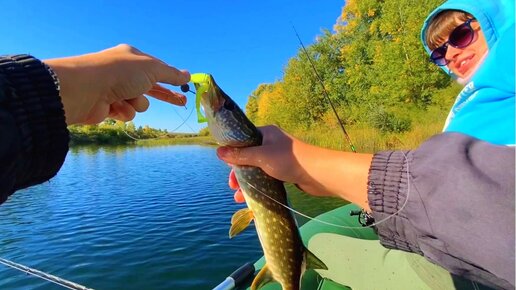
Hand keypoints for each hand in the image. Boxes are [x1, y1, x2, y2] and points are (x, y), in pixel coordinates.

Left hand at [44, 44, 189, 124]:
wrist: (85, 89)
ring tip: (126, 98)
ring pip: (139, 103)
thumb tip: (188, 75)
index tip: (185, 88)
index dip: (171, 79)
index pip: (157, 69)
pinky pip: (126, 113)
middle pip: (151, 87)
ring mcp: (115, 90)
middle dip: (165, 95)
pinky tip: (114, 106)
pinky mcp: (108, 107)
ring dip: (137, 103)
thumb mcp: (151, 69)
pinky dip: (124, 111)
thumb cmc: (119, 73)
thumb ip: (171, 74)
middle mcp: (123, 73)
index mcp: (132, 58)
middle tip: (182, 102)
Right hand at [217, 125, 372, 209]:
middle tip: (232, 185)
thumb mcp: (261, 157)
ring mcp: (277, 157)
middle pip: (247, 156)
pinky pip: (265, 177)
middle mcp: (271, 142)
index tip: (226, 166)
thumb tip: (219, 152)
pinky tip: (251, 197)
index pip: (243, 140)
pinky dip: (258, 185)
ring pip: (256, 169)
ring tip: (239, 197)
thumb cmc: (289, 160)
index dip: (232, 153)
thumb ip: (240, 155)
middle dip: (239, 172)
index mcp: (266, 133)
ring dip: (247, 182)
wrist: (318, 174)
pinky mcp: (284, 170)